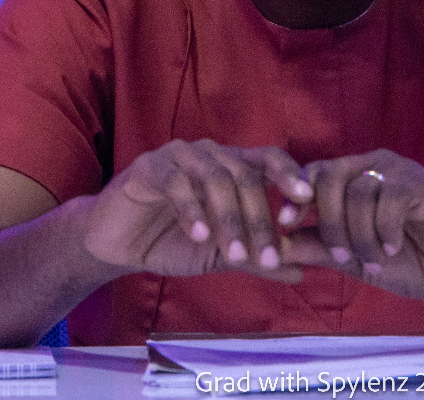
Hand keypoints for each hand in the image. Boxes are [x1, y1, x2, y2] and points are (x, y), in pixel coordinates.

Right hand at [83, 139, 313, 282]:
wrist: (119, 245)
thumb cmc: (174, 242)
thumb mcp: (221, 254)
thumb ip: (258, 258)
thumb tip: (303, 270)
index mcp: (233, 166)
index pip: (271, 159)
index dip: (290, 177)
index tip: (304, 207)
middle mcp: (211, 154)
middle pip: (245, 174)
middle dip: (259, 218)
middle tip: (268, 257)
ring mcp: (180, 156)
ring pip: (215, 177)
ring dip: (229, 218)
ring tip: (234, 254)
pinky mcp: (150, 167)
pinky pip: (176, 182)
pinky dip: (192, 209)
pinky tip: (199, 235)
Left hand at [280, 150, 423, 306]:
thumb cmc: (410, 262)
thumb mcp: (354, 259)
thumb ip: (317, 248)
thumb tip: (274, 246)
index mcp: (354, 178)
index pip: (313, 174)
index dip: (295, 198)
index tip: (285, 226)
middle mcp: (374, 166)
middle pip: (329, 177)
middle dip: (328, 222)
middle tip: (341, 257)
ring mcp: (401, 172)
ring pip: (358, 191)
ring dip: (360, 235)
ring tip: (374, 261)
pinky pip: (391, 198)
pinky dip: (385, 229)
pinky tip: (393, 247)